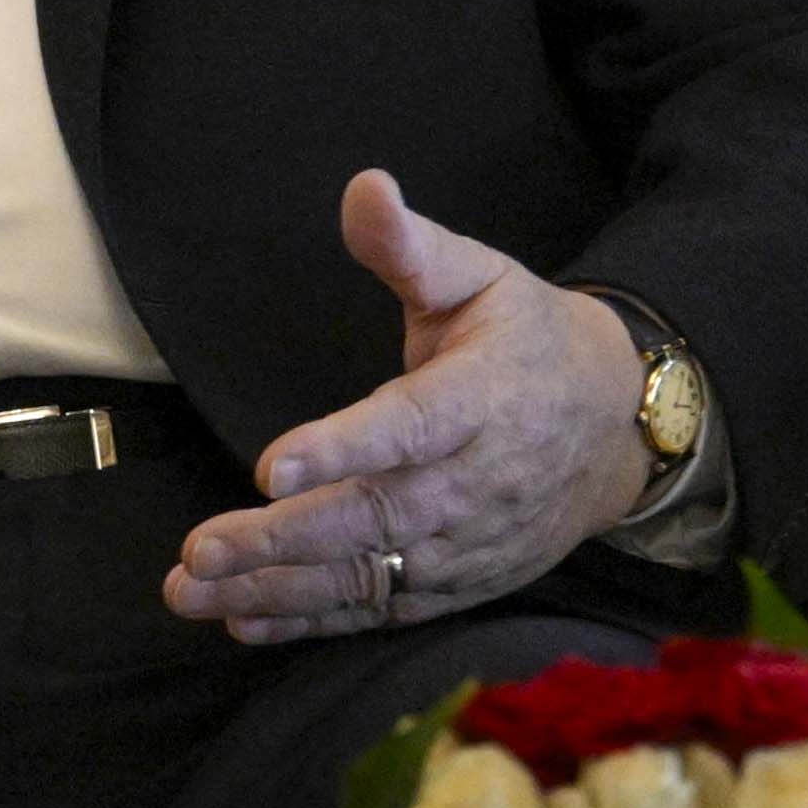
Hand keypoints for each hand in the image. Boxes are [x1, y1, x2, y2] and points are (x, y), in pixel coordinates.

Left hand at [165, 171, 655, 647]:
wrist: (619, 426)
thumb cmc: (527, 342)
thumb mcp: (482, 277)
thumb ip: (412, 246)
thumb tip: (364, 187)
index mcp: (484, 396)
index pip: (410, 426)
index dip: (343, 448)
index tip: (270, 465)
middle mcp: (479, 479)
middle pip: (378, 516)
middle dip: (284, 537)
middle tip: (199, 549)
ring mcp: (472, 540)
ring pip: (371, 573)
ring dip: (276, 588)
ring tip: (189, 592)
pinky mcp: (462, 579)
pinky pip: (385, 607)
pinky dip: (315, 620)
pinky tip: (245, 619)